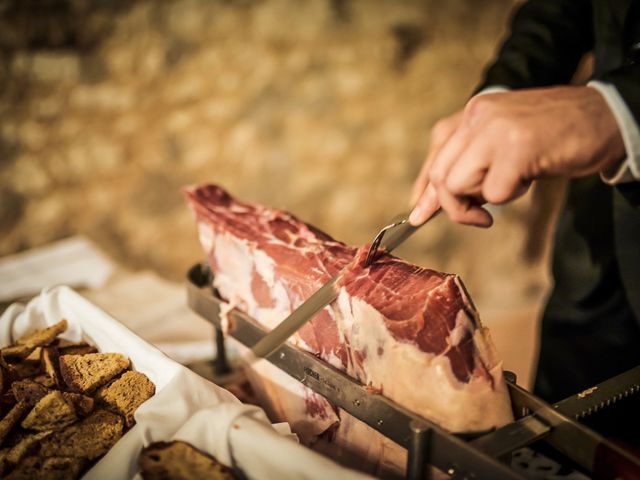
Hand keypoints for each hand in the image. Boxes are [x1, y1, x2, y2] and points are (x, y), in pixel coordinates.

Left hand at [409, 86, 625, 226]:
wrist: (605, 116)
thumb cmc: (555, 136)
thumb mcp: (503, 144)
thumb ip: (469, 165)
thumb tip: (429, 206)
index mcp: (473, 112)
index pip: (435, 154)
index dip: (425, 190)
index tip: (419, 214)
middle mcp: (478, 115)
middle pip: (439, 174)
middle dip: (452, 205)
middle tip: (479, 216)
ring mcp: (496, 129)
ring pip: (456, 184)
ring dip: (481, 200)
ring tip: (512, 185)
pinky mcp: (517, 148)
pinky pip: (493, 193)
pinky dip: (509, 197)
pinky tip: (528, 179)